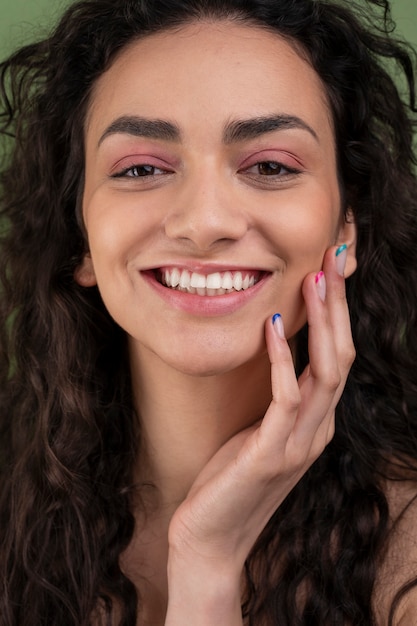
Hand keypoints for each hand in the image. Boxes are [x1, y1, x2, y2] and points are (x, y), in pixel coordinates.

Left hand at [165, 246, 354, 623]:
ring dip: (322, 322)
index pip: (337, 357)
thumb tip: (278, 352)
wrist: (211, 540)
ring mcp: (300, 443)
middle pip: (341, 356)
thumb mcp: (260, 431)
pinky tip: (271, 328)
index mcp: (316, 422)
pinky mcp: (273, 455)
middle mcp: (318, 429)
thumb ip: (279, 399)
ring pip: (326, 372)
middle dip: (338, 305)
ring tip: (315, 278)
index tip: (330, 269)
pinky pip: (286, 399)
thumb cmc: (229, 480)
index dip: (337, 313)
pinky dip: (282, 360)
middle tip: (334, 257)